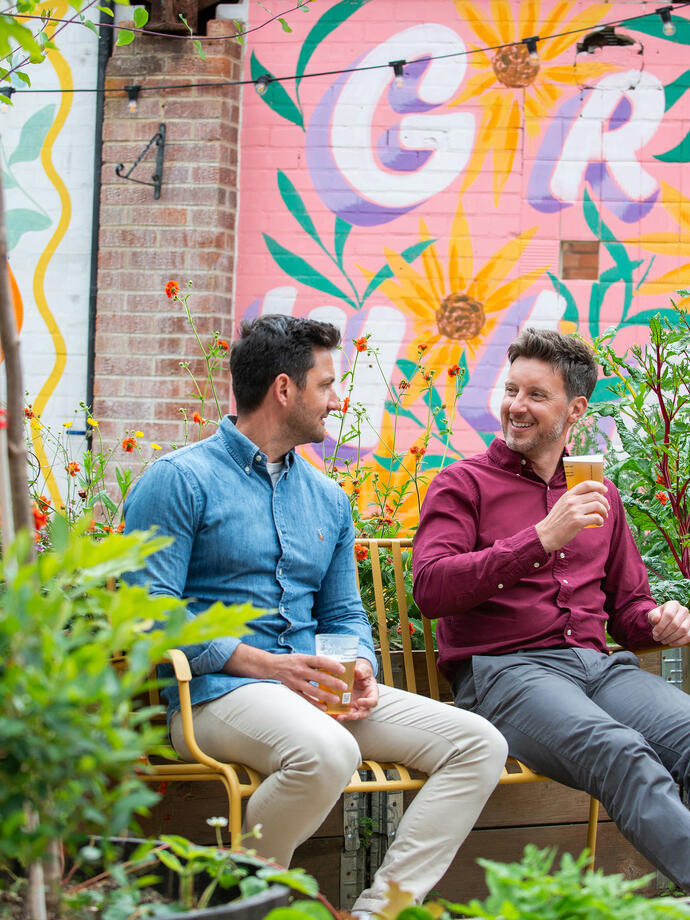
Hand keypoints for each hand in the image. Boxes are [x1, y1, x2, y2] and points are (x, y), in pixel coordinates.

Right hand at [223, 645, 347, 711]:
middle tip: (343, 687)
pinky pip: (305, 698)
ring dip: (325, 696)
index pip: (320, 661)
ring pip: (313, 690)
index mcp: (303, 659)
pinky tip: (323, 708)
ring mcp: (295, 681)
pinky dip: (314, 704)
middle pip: (319, 677)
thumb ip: (314, 662)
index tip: (342, 669)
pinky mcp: (292, 690)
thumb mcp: (301, 657)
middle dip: (332, 682)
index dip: (332, 665)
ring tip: (336, 700)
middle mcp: (299, 670)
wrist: (270, 666)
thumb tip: (332, 665)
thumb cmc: (290, 661)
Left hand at [335, 659, 378, 721]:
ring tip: (339, 717)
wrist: (355, 673)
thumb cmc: (362, 672)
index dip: (367, 703)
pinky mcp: (347, 706)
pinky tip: (332, 713)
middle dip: (357, 715)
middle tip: (350, 716)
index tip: (360, 702)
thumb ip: (362, 671)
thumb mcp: (363, 669)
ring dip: (346, 717)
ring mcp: (356, 705)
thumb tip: (357, 672)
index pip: (373, 701)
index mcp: (372, 693)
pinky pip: (343, 712)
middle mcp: (365, 702)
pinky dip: (338, 714)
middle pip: (364, 712)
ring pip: (353, 714)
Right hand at [535, 480, 609, 553]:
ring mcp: (574, 511)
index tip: (604, 490)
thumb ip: (573, 499)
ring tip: (603, 516)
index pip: (586, 484)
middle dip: (605, 501)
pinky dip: (601, 520)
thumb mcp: (561, 504)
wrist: (546, 534)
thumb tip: (589, 497)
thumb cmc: (555, 521)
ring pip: (598, 505)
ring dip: (604, 511)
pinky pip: (596, 517)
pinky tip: (599, 523)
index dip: (598, 485)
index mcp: (568, 495)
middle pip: (595, 495)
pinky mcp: (578, 522)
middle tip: (606, 508)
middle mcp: (571, 501)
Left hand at [648, 601, 689, 645]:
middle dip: (664, 634)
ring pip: (682, 630)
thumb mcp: (653, 614)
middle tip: (657, 638)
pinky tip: (670, 643)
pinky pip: (688, 636)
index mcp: (673, 604)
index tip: (654, 633)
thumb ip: (653, 616)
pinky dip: (678, 642)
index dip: (661, 626)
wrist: (666, 620)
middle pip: (675, 624)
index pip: (668, 615)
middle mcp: (683, 610)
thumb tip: (656, 619)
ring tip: (662, 641)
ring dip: (671, 638)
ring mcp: (689, 619)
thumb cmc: (659, 616)